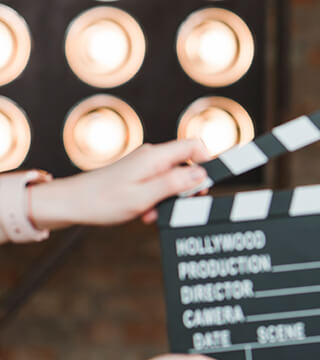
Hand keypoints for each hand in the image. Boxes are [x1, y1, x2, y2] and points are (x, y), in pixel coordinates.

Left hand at [30, 139, 210, 228]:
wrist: (71, 204)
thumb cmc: (102, 201)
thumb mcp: (144, 197)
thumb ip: (174, 184)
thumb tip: (201, 174)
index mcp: (155, 157)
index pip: (194, 145)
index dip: (207, 162)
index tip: (206, 185)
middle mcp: (152, 156)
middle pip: (187, 164)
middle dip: (188, 188)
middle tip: (178, 206)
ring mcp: (145, 165)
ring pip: (174, 177)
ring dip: (170, 198)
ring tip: (152, 213)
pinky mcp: (139, 175)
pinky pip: (160, 184)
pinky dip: (158, 199)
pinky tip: (145, 212)